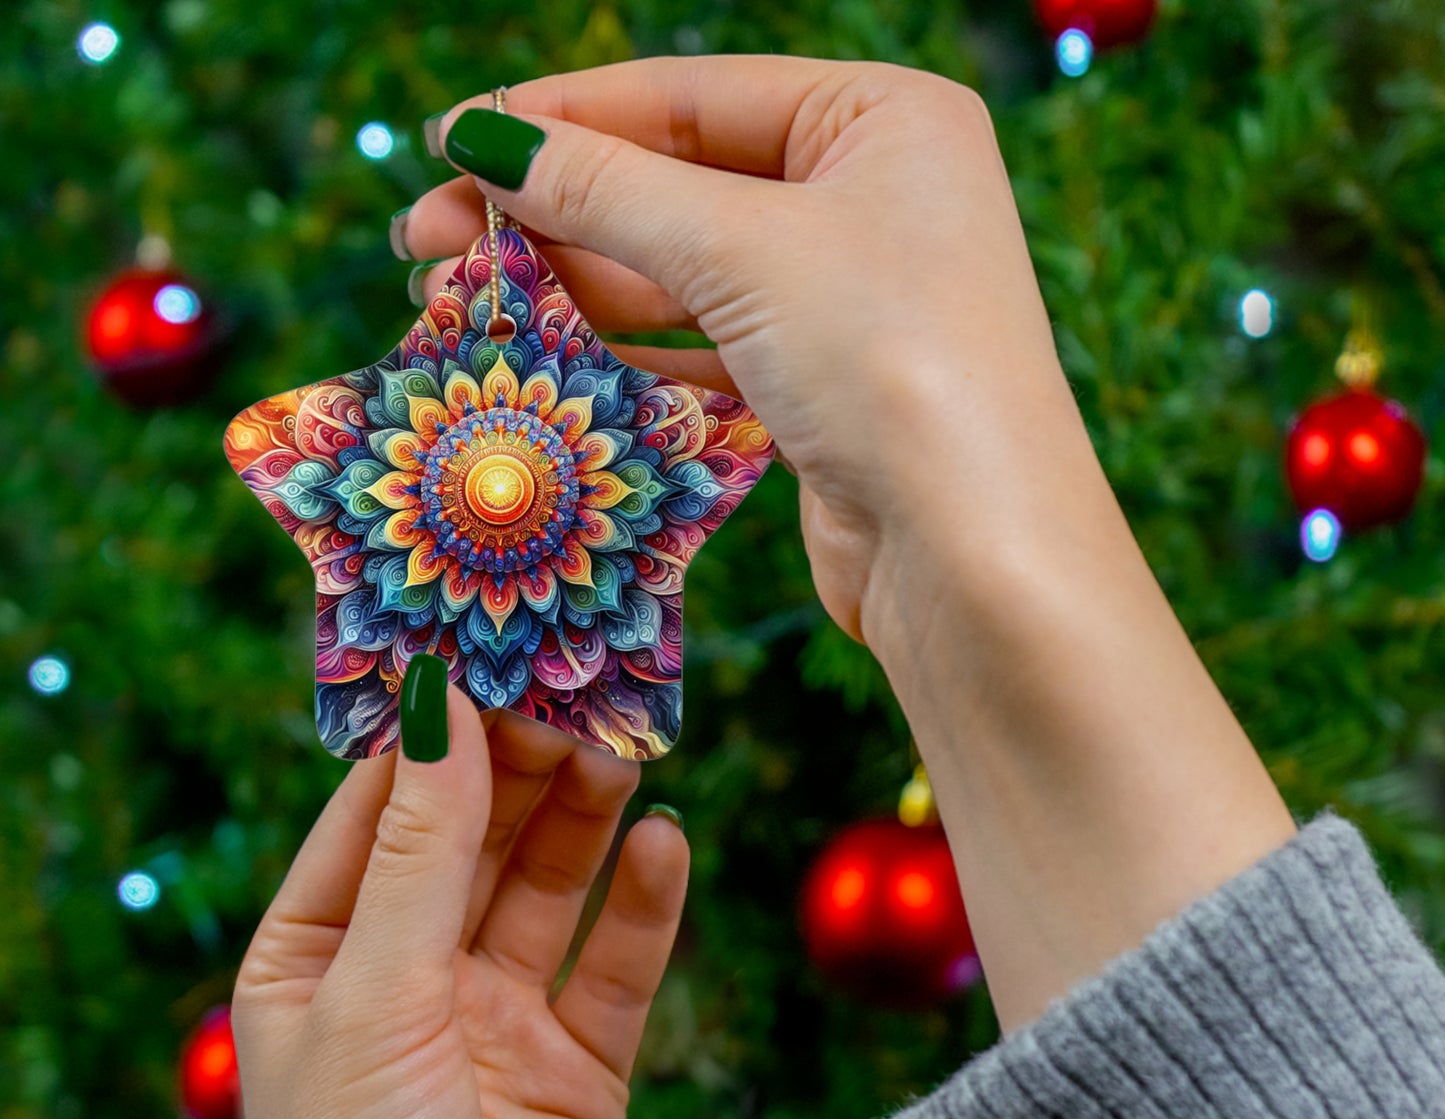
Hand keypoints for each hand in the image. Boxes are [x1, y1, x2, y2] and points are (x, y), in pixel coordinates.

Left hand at [232, 690, 687, 1118]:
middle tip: (581, 691)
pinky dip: (644, 904)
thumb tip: (437, 705)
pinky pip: (616, 964)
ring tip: (627, 750)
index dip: (432, 732)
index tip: (489, 647)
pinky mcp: (579, 1068)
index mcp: (318, 958)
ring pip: (549, 886)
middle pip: (473, 838)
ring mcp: (497, 1022)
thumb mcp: (375, 999)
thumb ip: (418, 852)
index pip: (377, 811)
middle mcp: (407, 979)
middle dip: (521, 766)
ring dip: (585, 819)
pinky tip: (667, 845)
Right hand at [401, 55, 1076, 643]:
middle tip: (425, 236)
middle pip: (676, 184)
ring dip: (573, 286)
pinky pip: (702, 346)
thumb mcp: (741, 248)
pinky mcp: (820, 387)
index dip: (562, 117)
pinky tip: (544, 352)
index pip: (690, 96)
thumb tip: (485, 140)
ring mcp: (846, 298)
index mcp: (881, 119)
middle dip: (550, 210)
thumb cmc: (890, 362)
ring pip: (681, 273)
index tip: (450, 140)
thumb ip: (607, 189)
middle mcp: (870, 198)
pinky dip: (625, 350)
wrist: (972, 553)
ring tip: (459, 299)